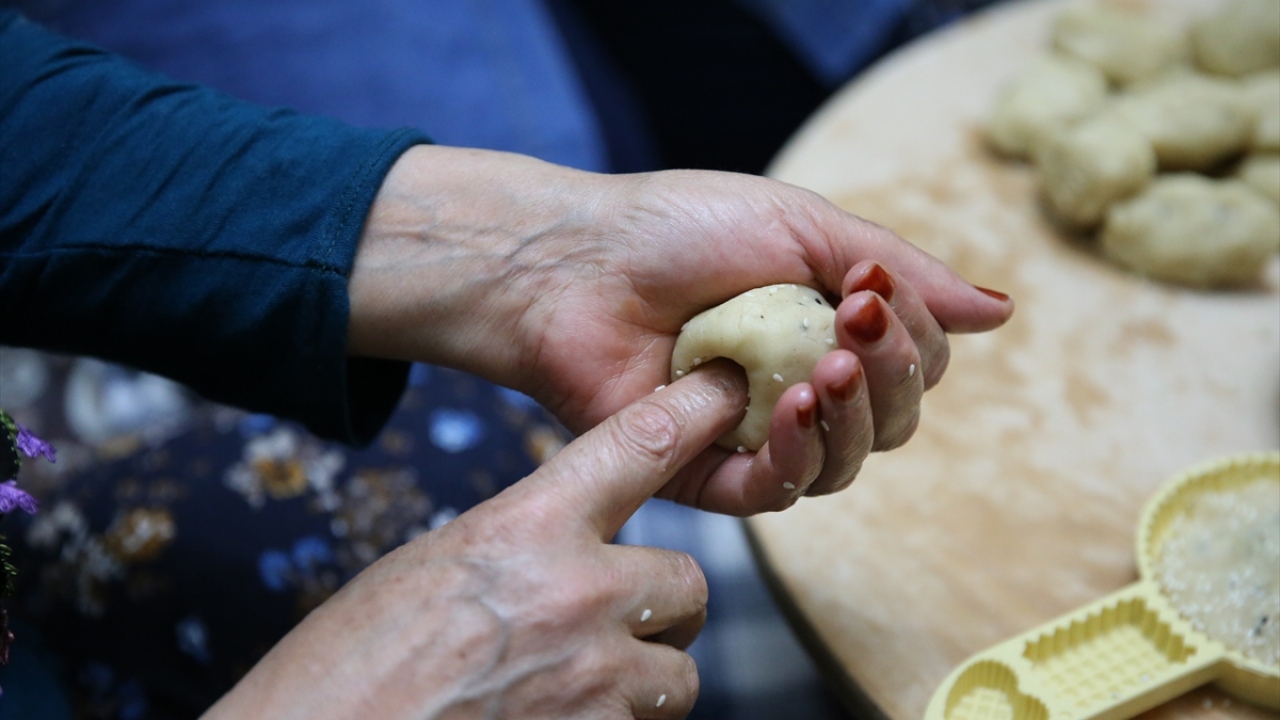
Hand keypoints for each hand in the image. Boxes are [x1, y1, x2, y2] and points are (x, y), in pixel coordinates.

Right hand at [202, 363, 747, 719]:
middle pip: (689, 582)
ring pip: (679, 673)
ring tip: (585, 687)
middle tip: (619, 625)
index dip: (692, 412)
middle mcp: (578, 595)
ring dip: (646, 680)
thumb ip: (518, 549)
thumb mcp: (432, 569)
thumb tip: (564, 553)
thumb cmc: (350, 662)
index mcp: (527, 528)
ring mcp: (595, 678)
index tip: (726, 391)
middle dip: (663, 607)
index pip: (637, 447)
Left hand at [347, 146, 1013, 513]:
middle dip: (891, 377)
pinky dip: (801, 456)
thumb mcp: (803, 226)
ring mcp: (756, 432)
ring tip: (827, 367)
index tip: (871, 287)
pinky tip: (793, 408)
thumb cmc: (679, 229)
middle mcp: (801, 386)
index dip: (911, 338)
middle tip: (856, 324)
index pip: (913, 363)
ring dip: (854, 419)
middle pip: (891, 421)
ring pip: (845, 462)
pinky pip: (778, 492)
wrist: (574, 262)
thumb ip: (903, 270)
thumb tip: (1002, 311)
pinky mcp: (706, 472)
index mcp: (827, 328)